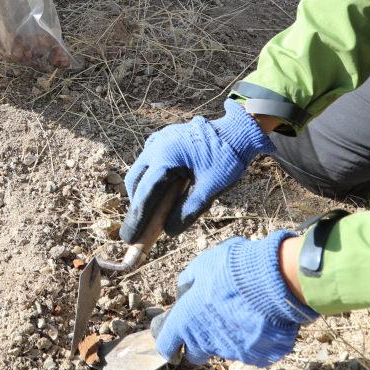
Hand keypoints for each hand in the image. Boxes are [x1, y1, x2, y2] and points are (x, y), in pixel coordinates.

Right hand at [122, 100, 273, 241]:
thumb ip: (189, 211)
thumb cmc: (227, 158)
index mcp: (166, 157)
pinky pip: (149, 160)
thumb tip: (169, 231)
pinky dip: (149, 178)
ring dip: (142, 191)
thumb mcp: (211, 189)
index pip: (145, 193)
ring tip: (149, 213)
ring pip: (140, 170)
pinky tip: (159, 191)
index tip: (130, 238)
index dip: (137, 218)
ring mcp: (159, 139)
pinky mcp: (164, 138)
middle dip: (136, 205)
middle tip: (138, 229)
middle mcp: (156, 145)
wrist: (238, 131)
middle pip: (136, 181)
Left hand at [155, 231, 317, 365]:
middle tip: (210, 321)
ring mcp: (231, 351)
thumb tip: (187, 289)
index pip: (166, 344)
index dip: (169, 341)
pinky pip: (250, 351)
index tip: (173, 336)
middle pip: (195, 353)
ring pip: (223, 350)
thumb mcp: (202, 265)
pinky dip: (251, 340)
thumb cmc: (233, 268)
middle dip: (199, 343)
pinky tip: (260, 320)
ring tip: (242, 312)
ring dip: (227, 336)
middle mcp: (205, 341)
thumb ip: (190, 281)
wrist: (273, 280)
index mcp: (186, 321)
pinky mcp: (256, 356)